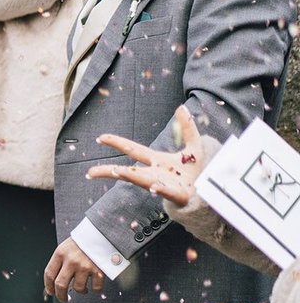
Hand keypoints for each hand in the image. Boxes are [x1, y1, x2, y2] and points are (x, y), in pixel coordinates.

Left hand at [44, 238, 104, 302]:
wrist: (101, 233)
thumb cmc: (81, 243)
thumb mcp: (66, 248)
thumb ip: (59, 263)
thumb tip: (53, 284)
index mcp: (60, 254)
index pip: (49, 274)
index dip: (48, 286)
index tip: (51, 292)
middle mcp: (71, 260)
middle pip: (60, 285)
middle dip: (61, 296)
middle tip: (64, 299)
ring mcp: (85, 266)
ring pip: (78, 288)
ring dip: (81, 291)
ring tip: (83, 289)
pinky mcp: (99, 270)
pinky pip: (96, 288)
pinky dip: (96, 290)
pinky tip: (94, 287)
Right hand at [86, 105, 204, 206]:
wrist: (211, 192)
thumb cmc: (199, 171)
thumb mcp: (195, 145)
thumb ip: (187, 127)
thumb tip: (181, 107)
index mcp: (157, 161)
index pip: (133, 150)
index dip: (118, 143)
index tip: (101, 138)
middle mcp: (156, 174)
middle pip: (128, 171)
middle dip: (109, 171)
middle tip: (90, 172)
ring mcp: (165, 185)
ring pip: (143, 181)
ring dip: (130, 176)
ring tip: (116, 172)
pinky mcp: (178, 195)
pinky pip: (167, 191)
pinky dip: (159, 188)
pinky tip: (152, 186)